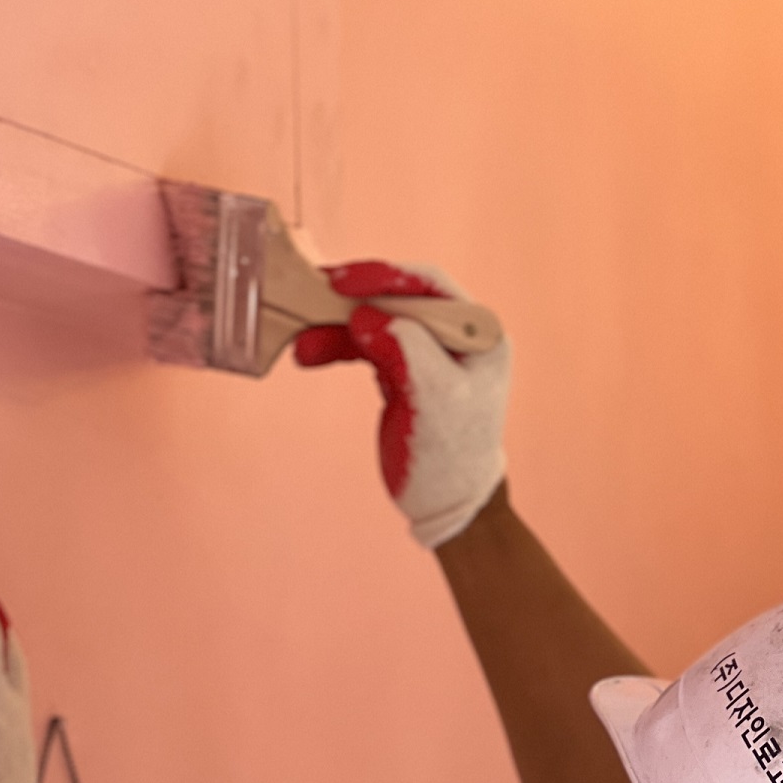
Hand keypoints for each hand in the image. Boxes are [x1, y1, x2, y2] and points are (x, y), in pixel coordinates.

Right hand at [294, 260, 511, 548]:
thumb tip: (366, 316)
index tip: (343, 281)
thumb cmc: (451, 459)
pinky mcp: (401, 371)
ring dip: (336, 329)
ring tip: (304, 346)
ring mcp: (427, 352)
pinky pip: (366, 347)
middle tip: (311, 300)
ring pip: (375, 322)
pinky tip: (311, 352)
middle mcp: (455, 337)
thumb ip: (406, 351)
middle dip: (351, 303)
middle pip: (396, 300)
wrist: (447, 506)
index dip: (385, 277)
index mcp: (478, 336)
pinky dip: (338, 347)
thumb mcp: (434, 402)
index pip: (430, 286)